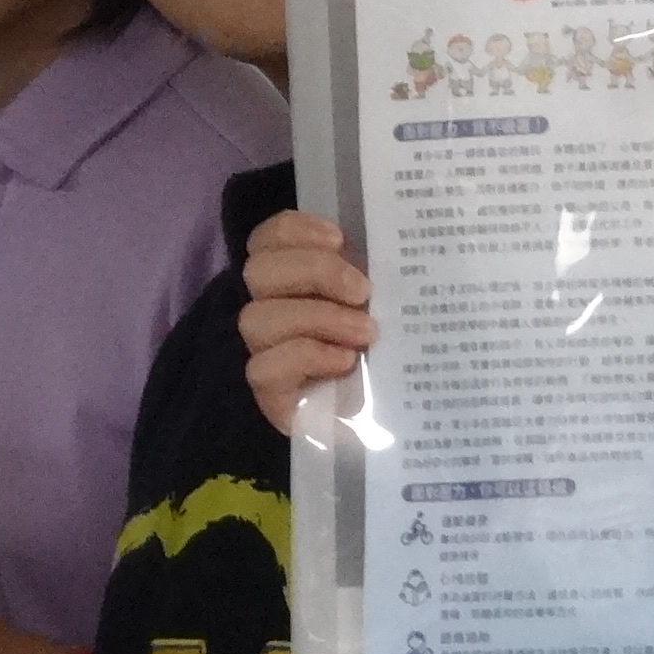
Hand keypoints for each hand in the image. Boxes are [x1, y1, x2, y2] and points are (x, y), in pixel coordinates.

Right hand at [238, 208, 377, 434]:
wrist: (389, 422)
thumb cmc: (387, 354)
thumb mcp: (385, 305)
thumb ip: (374, 275)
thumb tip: (396, 243)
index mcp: (294, 280)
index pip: (267, 239)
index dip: (295, 231)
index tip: (339, 239)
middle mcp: (270, 309)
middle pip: (259, 271)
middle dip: (314, 272)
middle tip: (363, 291)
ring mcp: (264, 353)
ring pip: (258, 318)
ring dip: (317, 318)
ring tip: (364, 333)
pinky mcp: (268, 394)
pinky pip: (264, 367)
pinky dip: (307, 356)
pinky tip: (344, 362)